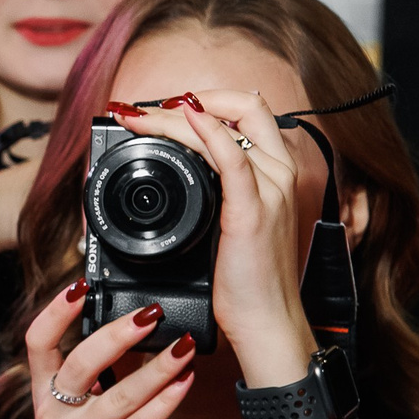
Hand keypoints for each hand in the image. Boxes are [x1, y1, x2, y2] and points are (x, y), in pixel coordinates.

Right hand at [24, 281, 197, 418]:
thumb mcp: (65, 416)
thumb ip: (85, 380)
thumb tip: (124, 334)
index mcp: (42, 396)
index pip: (37, 344)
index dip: (56, 312)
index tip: (81, 284)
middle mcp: (54, 416)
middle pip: (79, 364)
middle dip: (116, 335)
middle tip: (150, 313)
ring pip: (117, 397)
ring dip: (155, 369)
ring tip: (183, 346)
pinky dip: (164, 403)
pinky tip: (183, 385)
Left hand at [112, 91, 318, 386]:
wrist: (267, 321)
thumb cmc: (248, 282)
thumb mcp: (232, 228)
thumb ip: (218, 199)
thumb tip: (182, 181)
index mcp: (276, 175)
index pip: (250, 115)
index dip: (209, 101)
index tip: (163, 108)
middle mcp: (280, 173)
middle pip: (246, 107)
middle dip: (192, 97)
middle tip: (143, 108)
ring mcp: (271, 189)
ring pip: (229, 125)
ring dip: (177, 115)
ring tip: (137, 118)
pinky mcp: (253, 210)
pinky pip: (232, 158)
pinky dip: (206, 132)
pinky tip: (181, 119)